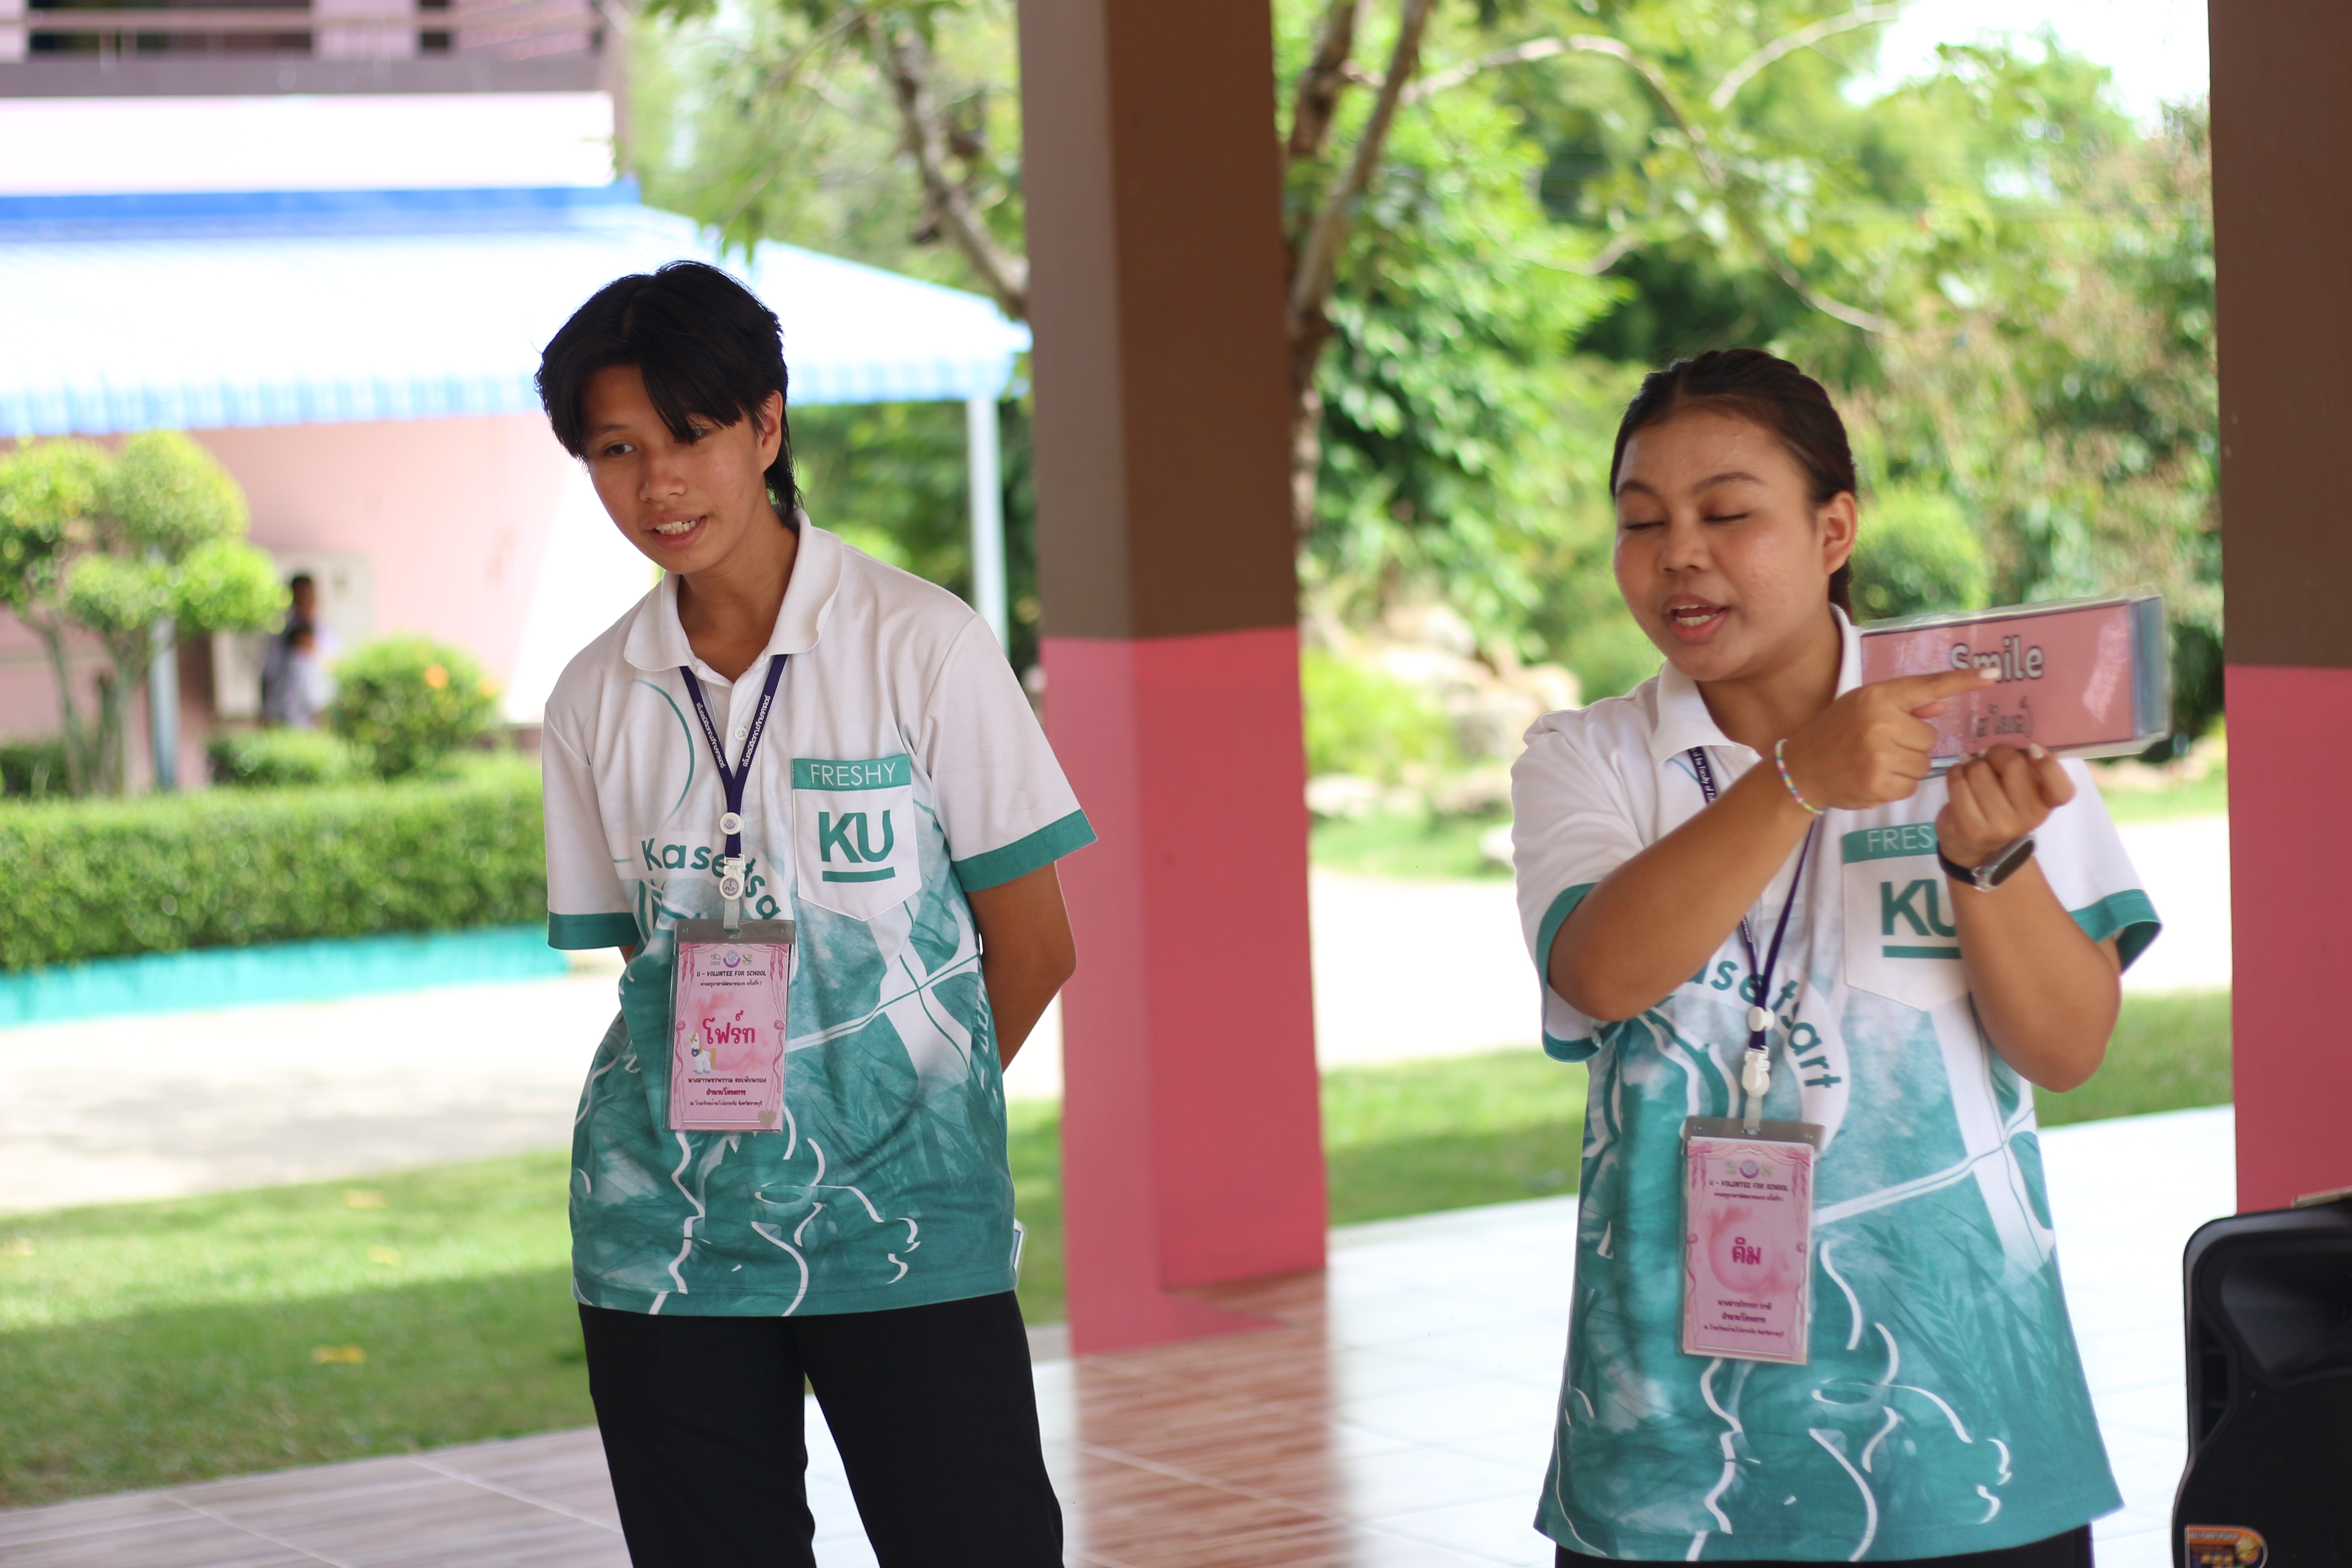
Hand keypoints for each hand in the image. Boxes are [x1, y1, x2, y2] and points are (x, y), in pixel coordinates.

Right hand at [1779, 667, 1996, 810]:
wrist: (1800, 769)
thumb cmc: (1835, 733)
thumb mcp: (1862, 706)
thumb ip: (1903, 705)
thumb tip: (1942, 704)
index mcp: (1877, 697)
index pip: (1928, 686)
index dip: (1963, 680)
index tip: (1994, 674)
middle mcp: (1880, 723)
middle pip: (1930, 737)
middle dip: (1913, 744)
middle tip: (1882, 746)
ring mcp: (1879, 755)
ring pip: (1923, 764)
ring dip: (1906, 767)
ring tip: (1876, 763)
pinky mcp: (1879, 784)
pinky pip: (1912, 785)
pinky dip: (1897, 785)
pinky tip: (1873, 778)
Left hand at [1937, 743, 2074, 865]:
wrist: (1971, 842)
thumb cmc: (1999, 803)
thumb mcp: (2019, 788)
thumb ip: (2025, 767)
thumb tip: (2015, 742)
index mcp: (2046, 804)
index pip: (2061, 789)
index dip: (2049, 765)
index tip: (2033, 748)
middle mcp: (2029, 817)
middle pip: (2013, 765)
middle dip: (1995, 753)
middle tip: (1989, 757)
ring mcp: (2001, 825)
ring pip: (1979, 771)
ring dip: (1971, 764)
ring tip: (1972, 772)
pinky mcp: (1972, 828)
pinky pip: (1958, 783)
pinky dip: (1956, 772)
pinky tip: (1959, 777)